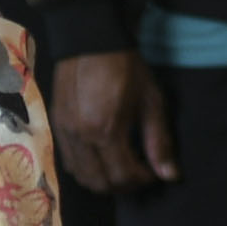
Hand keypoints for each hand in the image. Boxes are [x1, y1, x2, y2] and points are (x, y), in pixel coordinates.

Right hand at [49, 49, 178, 193]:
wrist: (90, 40)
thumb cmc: (127, 68)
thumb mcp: (151, 102)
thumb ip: (159, 141)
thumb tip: (170, 176)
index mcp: (106, 131)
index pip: (122, 176)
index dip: (141, 181)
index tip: (153, 173)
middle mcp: (80, 137)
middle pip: (99, 182)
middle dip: (123, 185)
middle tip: (139, 174)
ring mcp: (64, 133)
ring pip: (81, 176)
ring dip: (103, 181)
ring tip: (121, 167)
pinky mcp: (56, 126)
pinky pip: (68, 161)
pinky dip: (86, 169)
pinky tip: (101, 157)